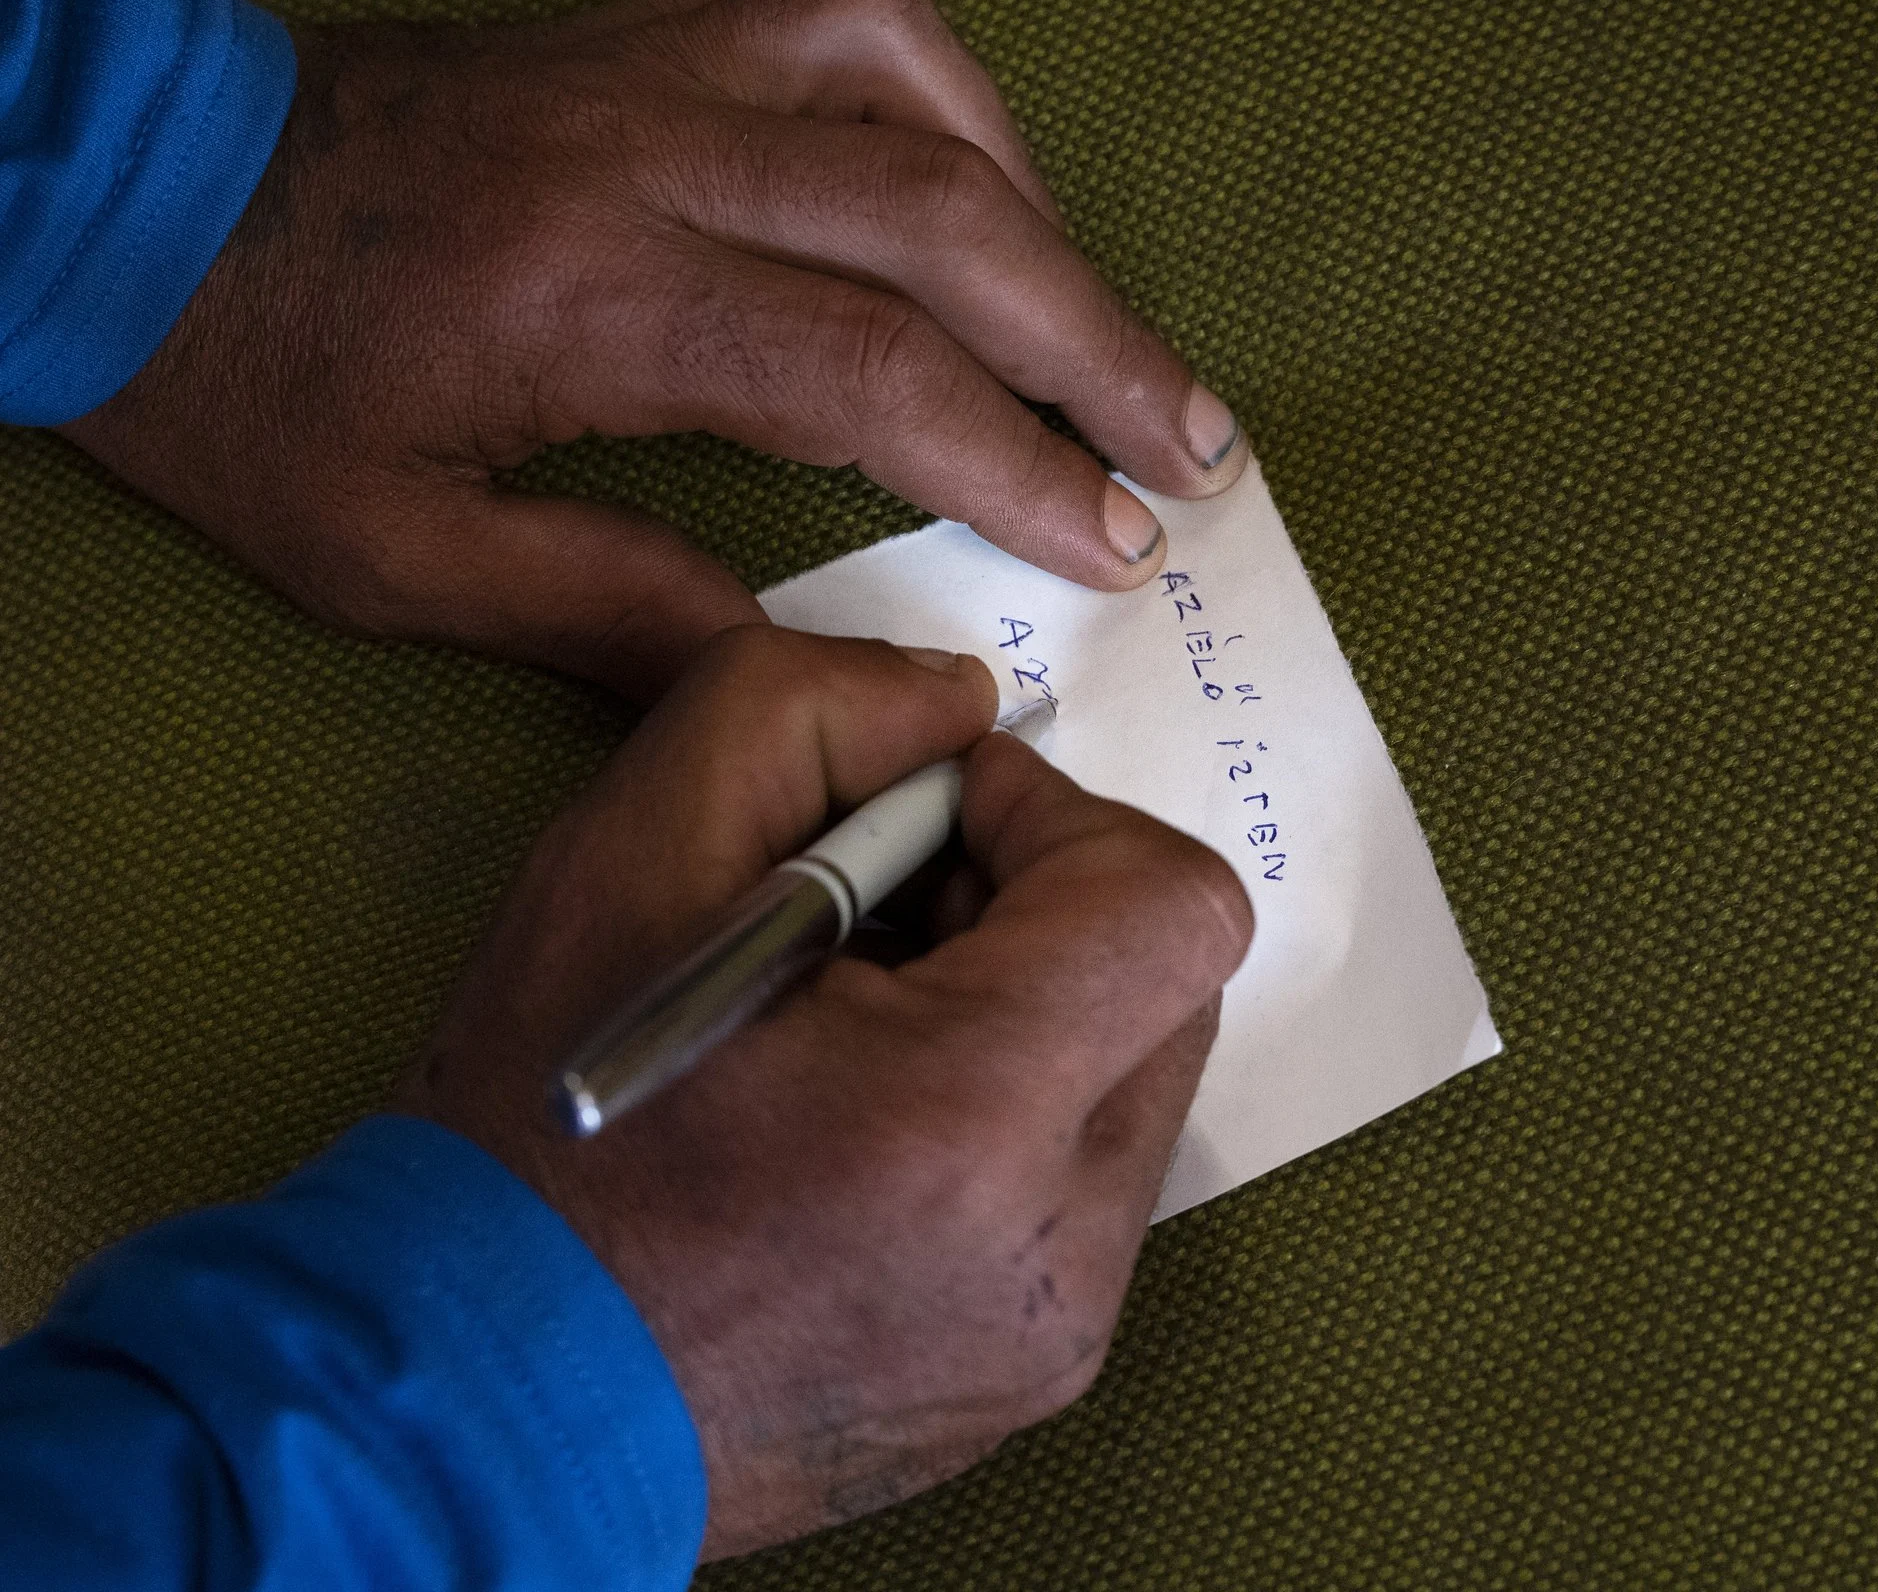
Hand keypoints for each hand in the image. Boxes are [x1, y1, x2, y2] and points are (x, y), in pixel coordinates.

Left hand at [62, 0, 1250, 700]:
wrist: (114, 191)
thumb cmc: (241, 386)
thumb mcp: (387, 555)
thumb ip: (602, 609)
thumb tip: (793, 661)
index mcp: (584, 294)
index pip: (866, 370)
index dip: (1017, 463)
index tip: (1114, 544)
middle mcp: (640, 149)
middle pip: (938, 216)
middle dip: (1098, 344)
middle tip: (1199, 447)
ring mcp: (643, 58)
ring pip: (908, 76)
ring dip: (1039, 206)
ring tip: (1103, 325)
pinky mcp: (634, 20)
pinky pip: (838, 2)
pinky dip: (948, 89)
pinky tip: (986, 173)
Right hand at [396, 626, 1252, 1557]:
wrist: (467, 1412)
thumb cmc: (534, 1140)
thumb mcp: (625, 859)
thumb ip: (802, 711)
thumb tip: (959, 703)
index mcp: (967, 1119)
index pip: (1173, 906)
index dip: (1063, 822)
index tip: (934, 826)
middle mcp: (1052, 1249)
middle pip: (1169, 988)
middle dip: (1044, 912)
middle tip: (874, 926)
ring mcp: (1056, 1331)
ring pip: (1130, 1086)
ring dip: (1027, 1016)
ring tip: (853, 1038)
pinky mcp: (1032, 1376)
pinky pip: (1083, 1190)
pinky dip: (1008, 1124)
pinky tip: (861, 1136)